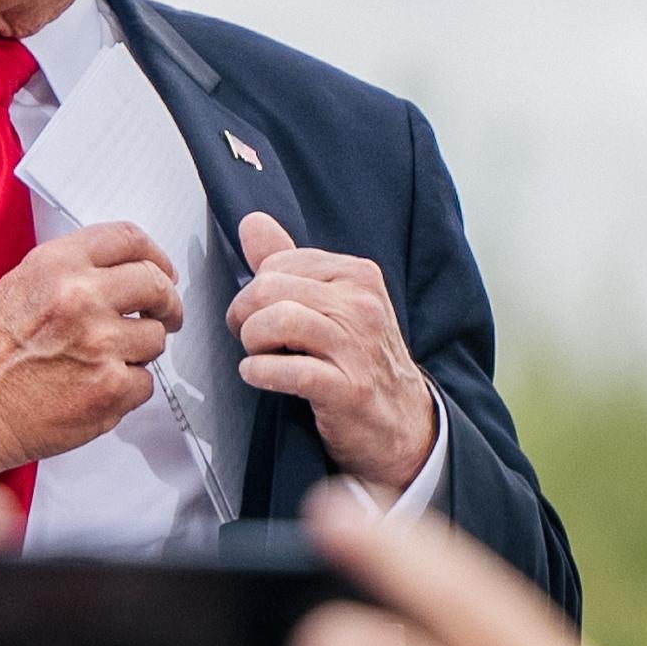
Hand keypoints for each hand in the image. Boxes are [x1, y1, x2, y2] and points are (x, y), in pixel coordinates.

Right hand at [0, 223, 181, 483]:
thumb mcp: (21, 284)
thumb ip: (73, 270)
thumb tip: (124, 273)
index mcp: (57, 265)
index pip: (129, 240)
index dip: (155, 256)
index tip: (161, 271)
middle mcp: (81, 298)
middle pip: (156, 284)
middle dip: (166, 301)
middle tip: (163, 314)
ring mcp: (100, 344)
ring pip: (155, 338)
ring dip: (140, 349)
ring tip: (105, 358)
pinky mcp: (110, 389)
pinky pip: (145, 383)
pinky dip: (127, 387)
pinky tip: (95, 386)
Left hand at [232, 213, 437, 491]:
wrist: (402, 422)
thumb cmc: (359, 359)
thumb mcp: (332, 302)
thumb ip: (290, 262)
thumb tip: (252, 223)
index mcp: (358, 275)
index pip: (278, 263)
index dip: (254, 290)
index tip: (258, 313)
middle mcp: (362, 305)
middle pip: (269, 288)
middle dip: (244, 314)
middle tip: (249, 337)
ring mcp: (357, 346)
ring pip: (278, 321)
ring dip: (252, 341)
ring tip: (258, 355)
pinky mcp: (348, 388)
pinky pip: (288, 370)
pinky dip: (260, 372)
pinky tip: (259, 376)